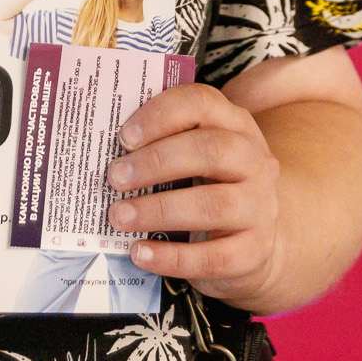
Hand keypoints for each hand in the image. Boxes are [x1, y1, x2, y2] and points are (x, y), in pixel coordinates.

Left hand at [105, 81, 282, 307]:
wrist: (251, 245)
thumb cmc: (207, 189)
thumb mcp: (193, 157)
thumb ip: (161, 144)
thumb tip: (101, 146)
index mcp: (236, 126)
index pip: (202, 103)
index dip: (161, 116)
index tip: (124, 137)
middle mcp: (256, 162)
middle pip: (212, 150)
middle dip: (157, 162)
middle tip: (115, 177)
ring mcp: (260, 208)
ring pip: (214, 205)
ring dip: (159, 210)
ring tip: (119, 216)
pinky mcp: (255, 252)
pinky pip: (213, 256)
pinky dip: (171, 257)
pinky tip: (140, 253)